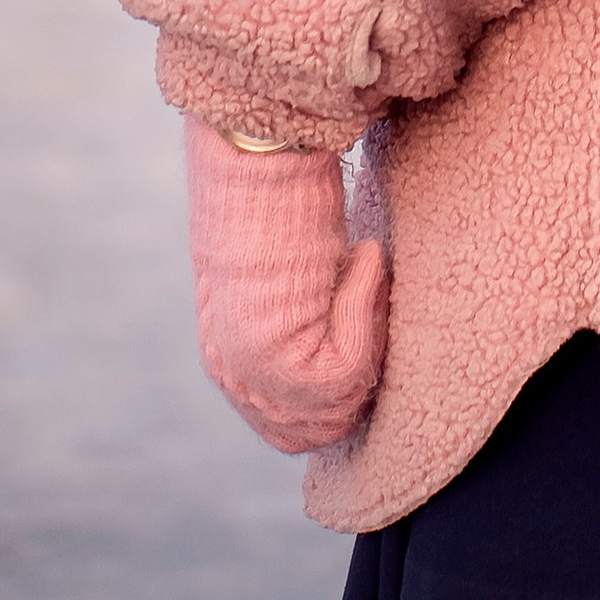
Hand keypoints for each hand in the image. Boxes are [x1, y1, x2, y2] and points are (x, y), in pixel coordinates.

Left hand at [183, 115, 388, 453]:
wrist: (254, 167)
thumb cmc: (276, 200)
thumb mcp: (284, 275)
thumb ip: (299, 319)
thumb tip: (346, 325)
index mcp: (226, 361)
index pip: (285, 428)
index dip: (333, 400)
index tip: (364, 337)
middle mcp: (234, 380)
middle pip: (314, 432)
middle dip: (358, 376)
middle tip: (373, 302)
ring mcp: (256, 379)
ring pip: (344, 404)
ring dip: (369, 337)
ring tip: (365, 273)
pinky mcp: (285, 366)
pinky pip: (355, 367)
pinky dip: (370, 309)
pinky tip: (366, 257)